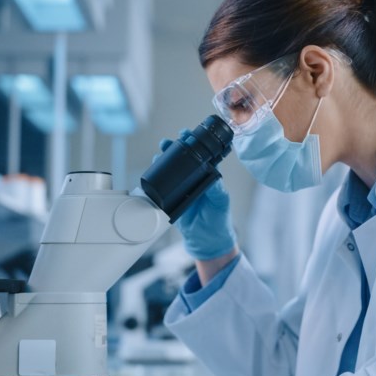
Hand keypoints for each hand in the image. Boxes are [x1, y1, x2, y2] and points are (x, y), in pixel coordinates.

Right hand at [160, 133, 236, 260]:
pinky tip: (154, 168)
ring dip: (164, 158)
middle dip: (174, 147)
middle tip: (169, 142)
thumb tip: (211, 172)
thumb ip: (216, 188)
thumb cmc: (218, 219)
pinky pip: (163, 185)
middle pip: (182, 158)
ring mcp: (181, 188)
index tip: (187, 134)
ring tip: (161, 151)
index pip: (200, 154)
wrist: (206, 240)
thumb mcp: (221, 201)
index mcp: (208, 176)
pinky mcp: (172, 199)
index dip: (194, 142)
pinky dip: (157, 176)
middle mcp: (194, 179)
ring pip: (171, 169)